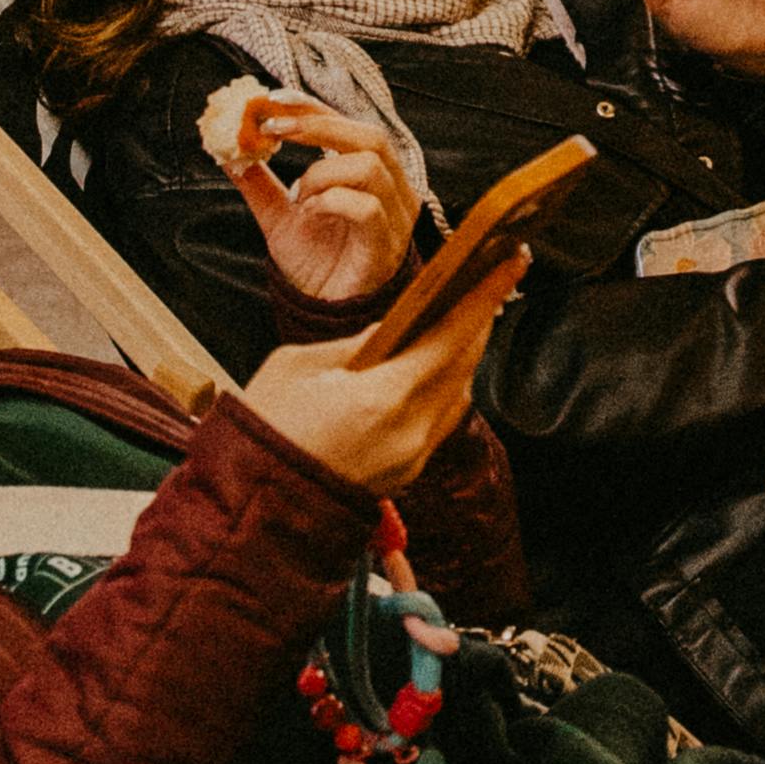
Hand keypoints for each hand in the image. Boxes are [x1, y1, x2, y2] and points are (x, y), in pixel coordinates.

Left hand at [223, 93, 426, 309]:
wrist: (326, 313)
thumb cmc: (316, 263)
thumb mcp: (279, 216)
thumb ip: (260, 183)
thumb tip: (230, 149)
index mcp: (372, 173)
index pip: (351, 124)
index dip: (315, 108)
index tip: (272, 102)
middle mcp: (394, 189)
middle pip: (371, 136)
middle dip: (319, 126)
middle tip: (274, 130)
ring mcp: (396, 217)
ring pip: (370, 166)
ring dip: (321, 172)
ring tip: (298, 195)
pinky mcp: (387, 245)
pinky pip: (366, 208)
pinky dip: (331, 201)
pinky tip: (309, 213)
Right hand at [249, 245, 528, 491]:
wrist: (254, 503)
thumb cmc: (265, 429)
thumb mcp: (300, 366)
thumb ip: (356, 344)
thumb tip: (392, 328)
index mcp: (383, 399)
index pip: (451, 336)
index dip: (485, 295)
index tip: (511, 260)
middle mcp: (410, 432)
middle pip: (464, 366)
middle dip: (479, 321)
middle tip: (489, 281)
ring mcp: (412, 458)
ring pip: (457, 395)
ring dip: (462, 356)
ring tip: (462, 319)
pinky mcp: (406, 473)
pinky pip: (440, 420)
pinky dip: (444, 388)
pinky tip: (432, 367)